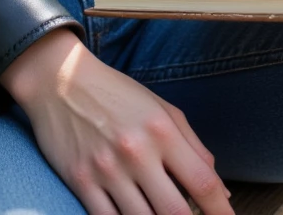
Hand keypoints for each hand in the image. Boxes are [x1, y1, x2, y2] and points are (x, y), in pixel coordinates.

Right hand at [1, 28, 231, 214]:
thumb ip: (194, 147)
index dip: (222, 211)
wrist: (60, 81)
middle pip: (176, 212)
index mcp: (162, 130)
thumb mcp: (162, 108)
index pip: (203, 182)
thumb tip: (221, 192)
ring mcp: (107, 170)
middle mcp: (137, 152)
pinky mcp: (81, 182)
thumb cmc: (117, 94)